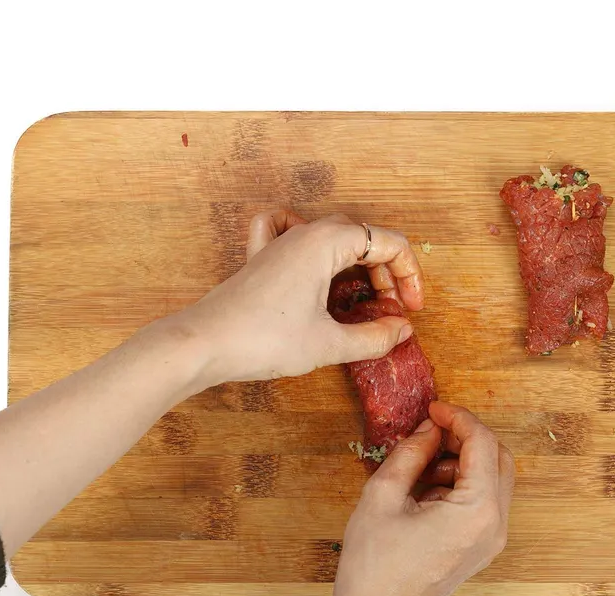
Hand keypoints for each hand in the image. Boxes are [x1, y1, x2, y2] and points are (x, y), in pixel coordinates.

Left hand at [177, 210, 424, 385]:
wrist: (204, 344)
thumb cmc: (264, 339)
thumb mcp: (329, 343)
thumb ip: (374, 337)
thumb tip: (401, 331)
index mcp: (327, 241)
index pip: (389, 244)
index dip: (410, 276)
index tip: (411, 311)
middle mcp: (305, 232)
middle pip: (364, 239)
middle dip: (386, 273)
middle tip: (390, 312)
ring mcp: (280, 243)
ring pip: (334, 238)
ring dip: (357, 266)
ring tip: (363, 302)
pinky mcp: (262, 259)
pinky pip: (292, 234)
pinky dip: (313, 247)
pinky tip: (315, 265)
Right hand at [332, 401, 514, 595]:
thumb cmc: (374, 566)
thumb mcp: (383, 495)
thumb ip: (411, 453)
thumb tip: (428, 430)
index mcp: (478, 509)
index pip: (482, 443)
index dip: (457, 418)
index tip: (432, 409)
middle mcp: (495, 525)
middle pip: (498, 458)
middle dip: (465, 437)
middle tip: (430, 430)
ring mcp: (491, 540)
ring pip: (492, 480)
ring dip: (462, 461)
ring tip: (420, 466)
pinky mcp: (480, 548)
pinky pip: (482, 502)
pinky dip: (460, 485)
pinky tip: (425, 490)